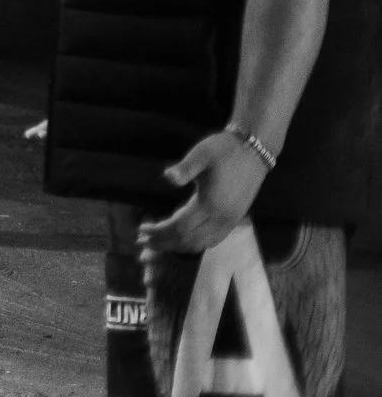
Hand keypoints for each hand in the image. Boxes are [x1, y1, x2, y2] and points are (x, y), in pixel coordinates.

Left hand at [138, 131, 269, 255]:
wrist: (254, 151)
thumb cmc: (224, 150)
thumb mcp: (201, 154)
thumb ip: (185, 168)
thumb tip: (167, 177)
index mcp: (210, 204)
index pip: (180, 227)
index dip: (159, 232)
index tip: (141, 230)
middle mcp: (222, 218)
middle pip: (188, 240)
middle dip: (164, 242)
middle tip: (143, 240)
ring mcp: (231, 221)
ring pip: (201, 244)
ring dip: (178, 246)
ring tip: (158, 242)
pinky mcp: (235, 219)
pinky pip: (213, 240)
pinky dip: (195, 243)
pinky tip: (182, 239)